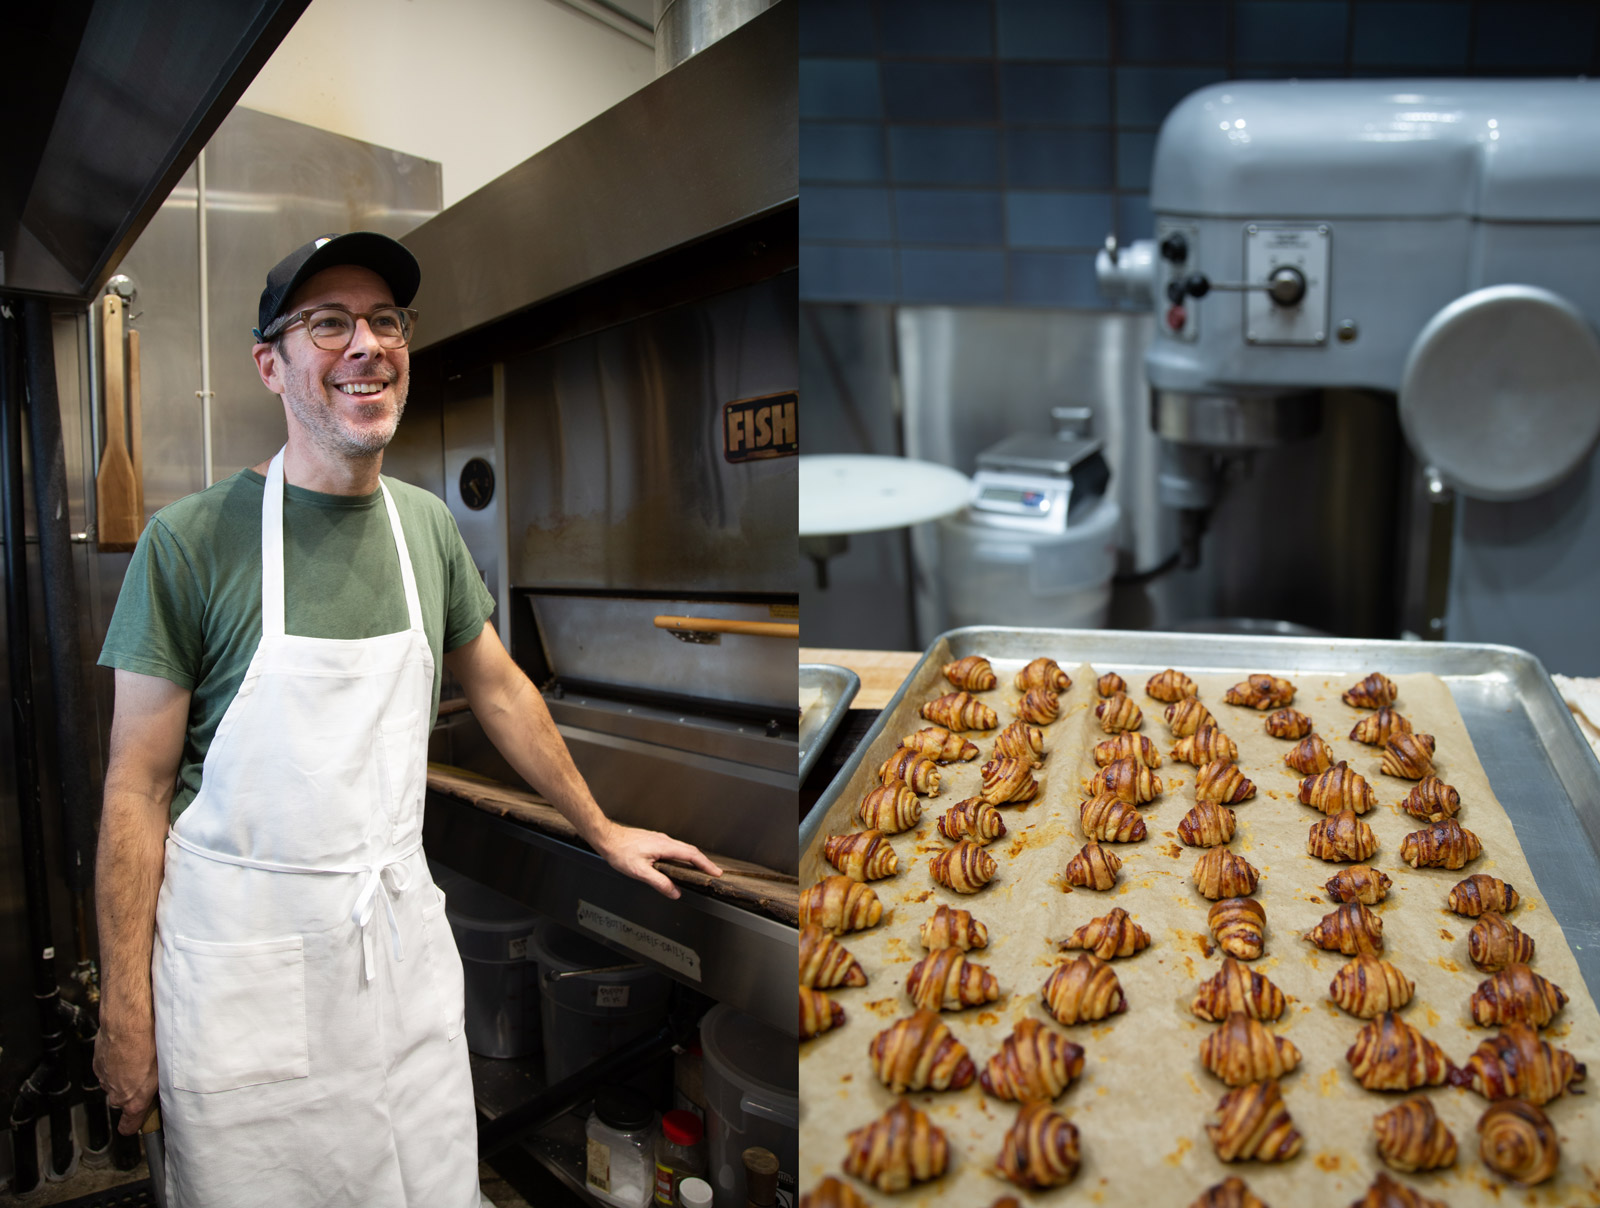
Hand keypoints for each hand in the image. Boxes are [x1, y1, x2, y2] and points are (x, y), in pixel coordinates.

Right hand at [95, 1019, 158, 1134]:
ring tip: (139, 1058)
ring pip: (114, 1083)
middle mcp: (115, 1093)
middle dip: (133, 1091)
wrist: (127, 1024)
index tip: (135, 1125)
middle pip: (122, 1100)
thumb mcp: (163, 1070)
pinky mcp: (98, 1064)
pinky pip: (108, 1068)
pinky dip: (116, 1062)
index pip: (128, 1125)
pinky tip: (129, 1049)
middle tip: (147, 1075)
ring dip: (124, 1075)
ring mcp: (105, 1078)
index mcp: (133, 1100)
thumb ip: (159, 1086)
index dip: (133, 1125)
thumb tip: (164, 1089)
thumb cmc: (148, 1045)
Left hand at [596, 823, 722, 898]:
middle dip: (704, 862)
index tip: (715, 872)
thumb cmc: (621, 852)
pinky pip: (675, 847)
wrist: (608, 838)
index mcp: (664, 847)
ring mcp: (660, 839)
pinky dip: (684, 855)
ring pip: (683, 848)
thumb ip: (659, 882)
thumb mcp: (640, 872)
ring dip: (694, 858)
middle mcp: (665, 840)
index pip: (691, 855)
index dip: (705, 864)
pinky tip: (680, 861)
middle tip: (713, 872)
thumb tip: (674, 892)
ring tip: (700, 868)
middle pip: (690, 850)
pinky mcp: (654, 840)